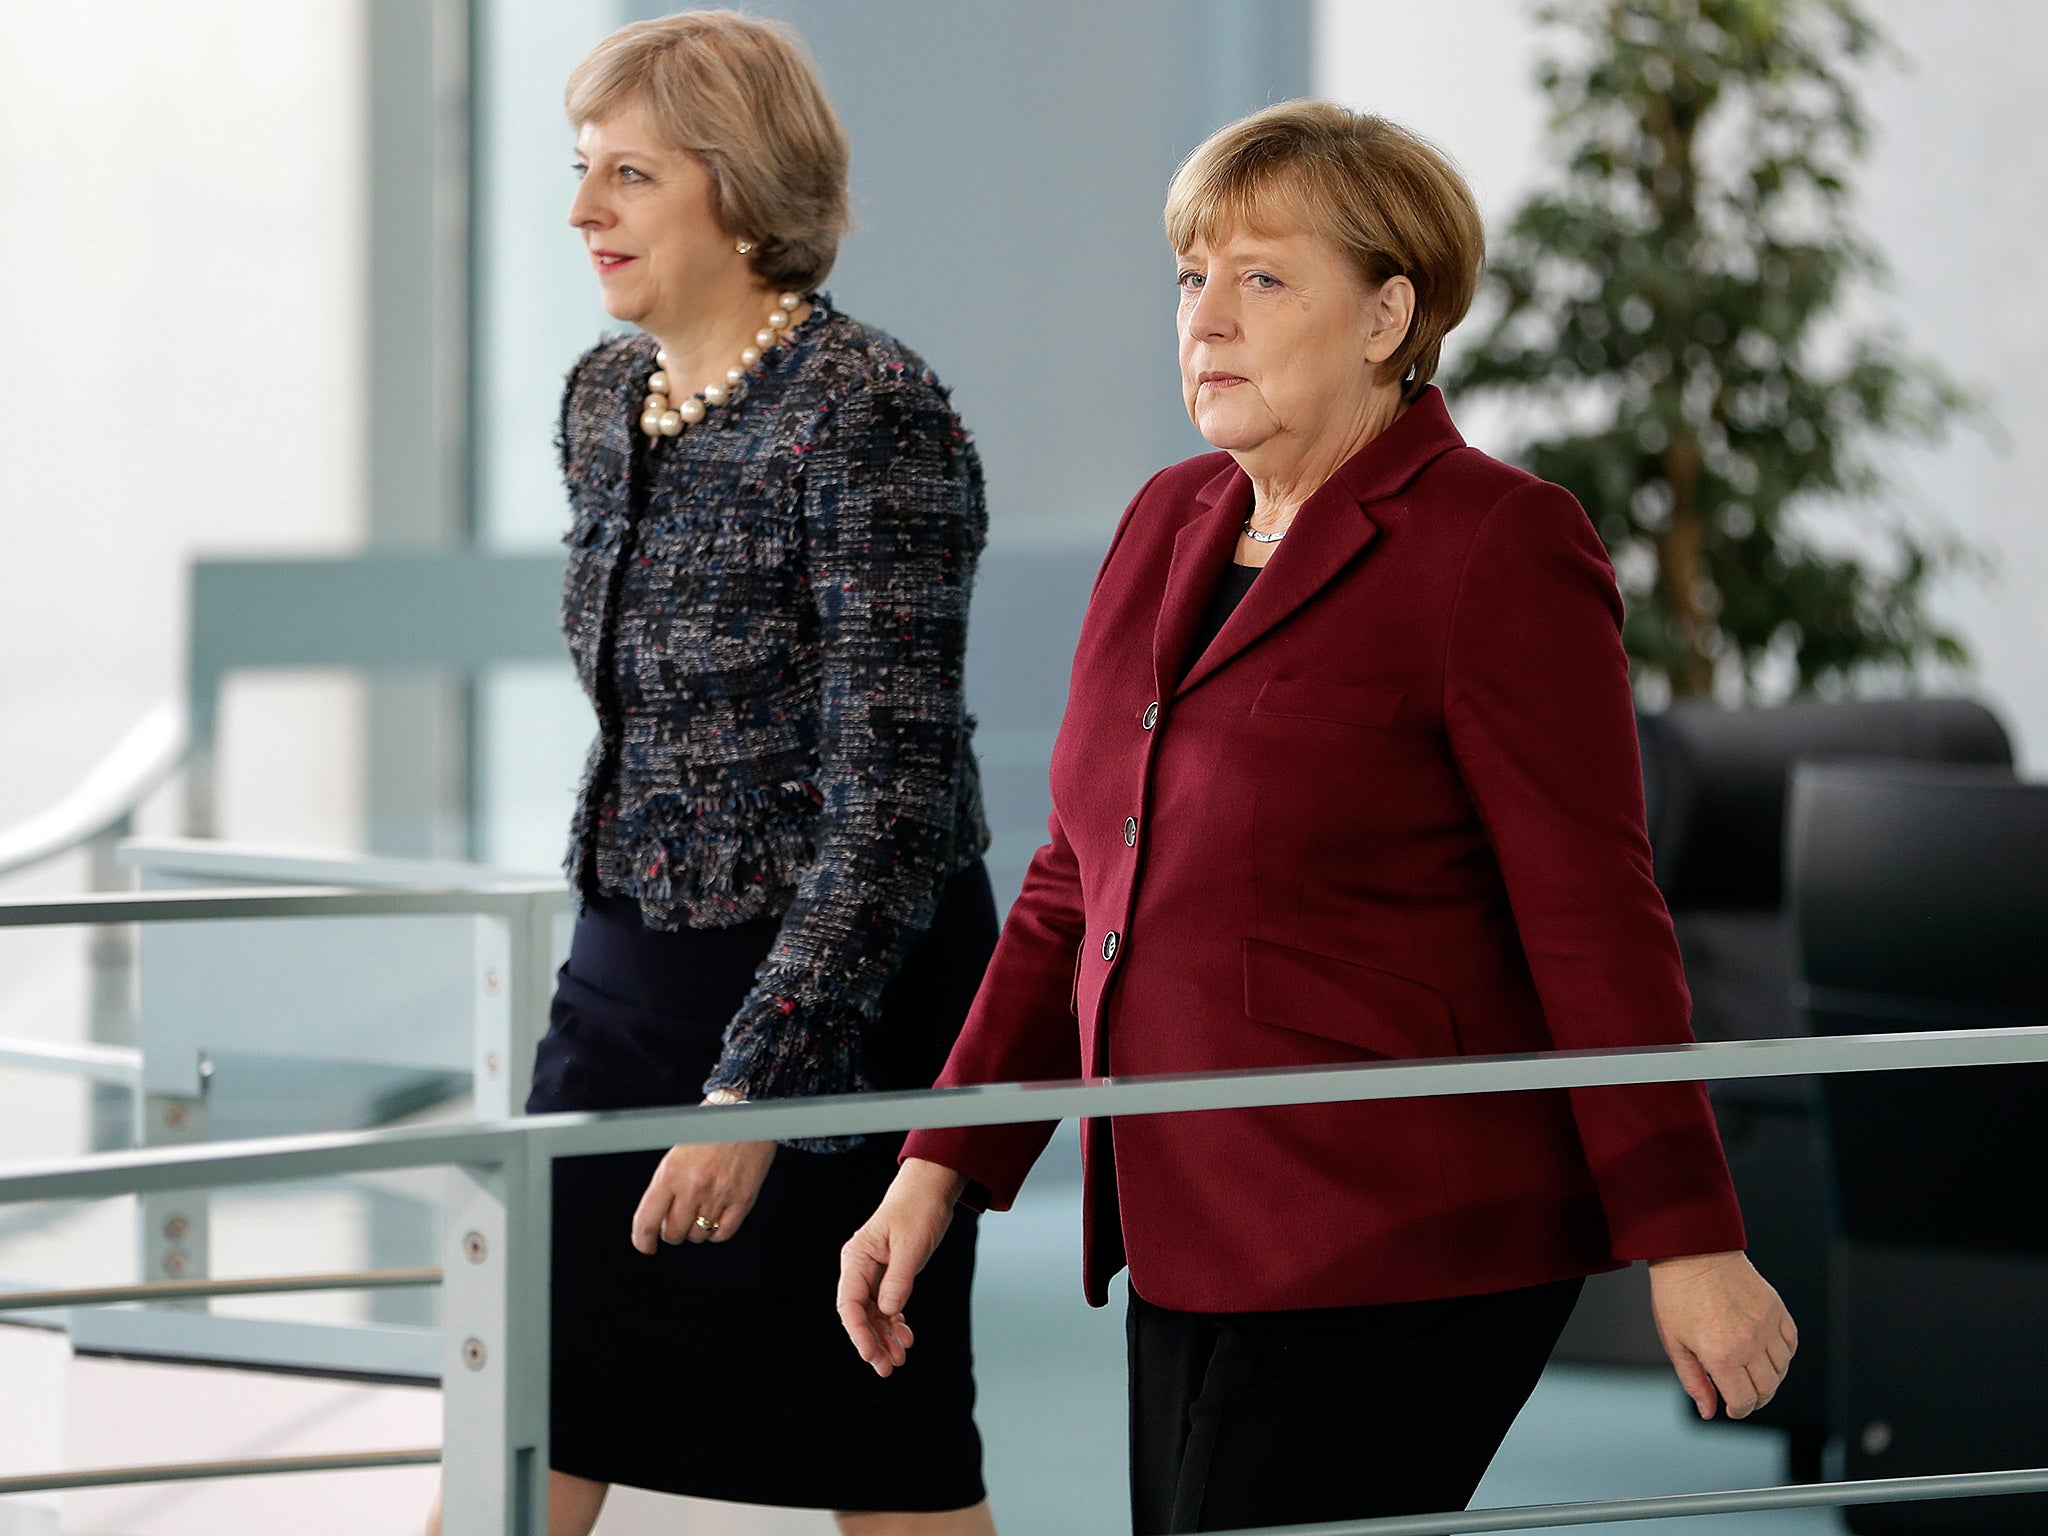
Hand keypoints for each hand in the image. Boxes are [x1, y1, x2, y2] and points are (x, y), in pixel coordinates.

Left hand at [629, 1124, 776, 1253]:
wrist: (749, 1114)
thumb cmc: (713, 1126)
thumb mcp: (678, 1150)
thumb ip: (667, 1183)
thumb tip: (658, 1217)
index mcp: (671, 1172)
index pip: (647, 1220)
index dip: (643, 1240)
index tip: (645, 1245)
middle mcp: (694, 1186)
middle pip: (673, 1233)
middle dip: (672, 1230)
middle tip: (677, 1219)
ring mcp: (719, 1195)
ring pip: (698, 1236)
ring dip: (696, 1230)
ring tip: (700, 1212)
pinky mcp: (743, 1200)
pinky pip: (723, 1233)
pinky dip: (717, 1232)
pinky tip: (716, 1218)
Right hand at [837, 1157, 967, 1375]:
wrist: (930, 1188)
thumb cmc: (919, 1209)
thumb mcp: (912, 1245)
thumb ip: (899, 1278)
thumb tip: (888, 1311)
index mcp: (857, 1257)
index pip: (850, 1303)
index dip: (859, 1332)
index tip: (871, 1354)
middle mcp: (860, 1266)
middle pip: (859, 1314)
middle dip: (872, 1342)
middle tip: (887, 1368)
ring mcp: (873, 1272)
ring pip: (874, 1314)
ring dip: (885, 1338)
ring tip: (899, 1359)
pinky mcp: (888, 1274)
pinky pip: (887, 1306)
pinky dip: (895, 1324)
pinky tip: (906, 1338)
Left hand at [1648, 1250, 1797, 1419]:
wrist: (1692, 1252)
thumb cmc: (1677, 1294)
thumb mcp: (1674, 1342)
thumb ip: (1694, 1381)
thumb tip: (1709, 1412)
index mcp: (1722, 1356)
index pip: (1744, 1400)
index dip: (1738, 1410)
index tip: (1732, 1409)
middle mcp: (1750, 1344)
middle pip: (1766, 1390)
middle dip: (1754, 1399)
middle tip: (1742, 1396)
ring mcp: (1767, 1326)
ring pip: (1782, 1370)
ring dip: (1769, 1379)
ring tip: (1751, 1374)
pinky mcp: (1776, 1309)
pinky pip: (1790, 1344)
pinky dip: (1783, 1355)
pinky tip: (1765, 1353)